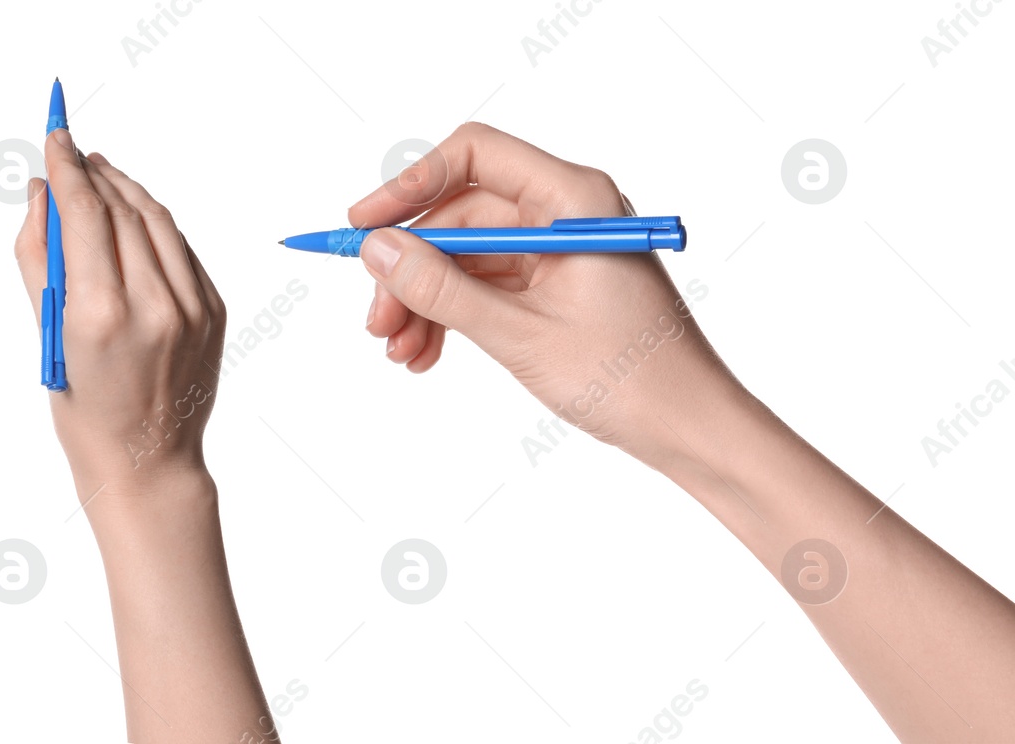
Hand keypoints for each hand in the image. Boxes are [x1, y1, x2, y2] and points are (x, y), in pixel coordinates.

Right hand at [14, 128, 225, 492]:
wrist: (147, 460)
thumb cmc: (84, 406)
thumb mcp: (48, 336)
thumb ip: (39, 257)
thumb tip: (42, 192)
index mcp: (101, 315)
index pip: (84, 215)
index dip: (68, 167)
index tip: (55, 136)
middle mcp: (153, 305)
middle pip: (122, 210)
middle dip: (93, 174)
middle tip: (71, 151)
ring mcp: (192, 308)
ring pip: (157, 221)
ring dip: (126, 190)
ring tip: (99, 173)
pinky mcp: (214, 311)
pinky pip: (181, 250)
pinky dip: (154, 224)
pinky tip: (133, 215)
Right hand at [353, 123, 733, 464]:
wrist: (688, 429)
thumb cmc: (629, 378)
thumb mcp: (519, 334)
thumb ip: (442, 288)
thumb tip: (377, 250)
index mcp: (575, 199)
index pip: (476, 155)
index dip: (411, 185)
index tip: (364, 228)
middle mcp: (567, 211)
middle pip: (460, 213)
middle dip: (411, 266)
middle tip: (376, 318)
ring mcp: (559, 249)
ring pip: (465, 255)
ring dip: (424, 299)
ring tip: (397, 349)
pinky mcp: (554, 283)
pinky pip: (485, 284)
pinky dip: (451, 315)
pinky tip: (425, 353)